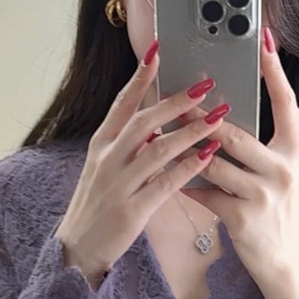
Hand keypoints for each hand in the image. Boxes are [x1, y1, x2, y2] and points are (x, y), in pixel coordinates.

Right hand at [55, 40, 221, 282]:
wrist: (79, 247)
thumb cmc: (97, 205)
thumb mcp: (104, 167)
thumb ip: (127, 144)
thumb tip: (156, 122)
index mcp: (101, 144)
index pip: (122, 103)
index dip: (141, 76)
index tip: (158, 50)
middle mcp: (108, 159)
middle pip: (144, 120)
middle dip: (177, 100)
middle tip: (206, 84)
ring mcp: (119, 184)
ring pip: (159, 148)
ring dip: (191, 130)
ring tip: (219, 116)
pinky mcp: (133, 209)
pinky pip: (166, 182)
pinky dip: (189, 167)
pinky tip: (209, 155)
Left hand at [177, 25, 298, 289]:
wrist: (284, 262)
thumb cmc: (275, 209)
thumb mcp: (283, 170)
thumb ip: (270, 138)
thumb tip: (241, 104)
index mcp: (295, 149)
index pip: (285, 100)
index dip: (273, 68)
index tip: (262, 35)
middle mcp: (284, 168)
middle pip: (235, 131)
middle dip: (200, 112)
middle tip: (176, 90)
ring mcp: (265, 194)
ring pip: (214, 161)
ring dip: (183, 145)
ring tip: (160, 131)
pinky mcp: (244, 218)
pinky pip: (206, 192)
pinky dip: (185, 183)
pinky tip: (169, 176)